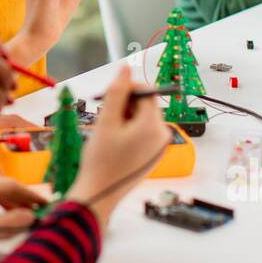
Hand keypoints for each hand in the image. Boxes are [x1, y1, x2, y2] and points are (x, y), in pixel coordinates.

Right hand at [64, 67, 171, 225]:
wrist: (100, 194)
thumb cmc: (100, 159)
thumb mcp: (106, 121)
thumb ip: (117, 92)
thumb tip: (125, 68)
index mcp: (153, 125)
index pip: (146, 92)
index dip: (127, 88)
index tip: (108, 94)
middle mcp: (162, 135)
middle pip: (146, 105)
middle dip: (125, 104)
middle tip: (104, 115)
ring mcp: (159, 147)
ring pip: (143, 118)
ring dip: (126, 117)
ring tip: (108, 131)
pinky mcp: (154, 155)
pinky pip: (144, 132)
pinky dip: (130, 130)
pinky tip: (114, 141)